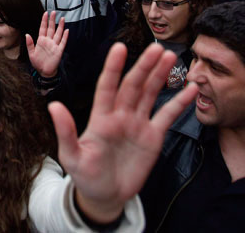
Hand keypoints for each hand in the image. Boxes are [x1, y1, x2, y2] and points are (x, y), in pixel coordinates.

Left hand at [26, 12, 67, 78]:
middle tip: (54, 12)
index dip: (44, 21)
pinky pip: (63, 42)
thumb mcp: (31, 53)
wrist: (44, 72)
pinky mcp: (59, 50)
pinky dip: (65, 36)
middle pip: (51, 28)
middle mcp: (48, 41)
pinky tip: (67, 30)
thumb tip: (27, 35)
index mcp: (41, 41)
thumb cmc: (38, 63)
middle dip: (52, 20)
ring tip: (62, 18)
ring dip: (60, 26)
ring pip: (58, 33)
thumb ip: (29, 44)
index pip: (43, 28)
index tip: (45, 13)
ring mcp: (54, 45)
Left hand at [49, 43, 197, 222]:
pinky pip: (167, 116)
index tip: (119, 48)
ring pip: (150, 94)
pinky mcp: (153, 136)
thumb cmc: (85, 175)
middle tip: (156, 48)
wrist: (104, 196)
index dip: (113, 68)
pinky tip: (191, 89)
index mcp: (101, 117)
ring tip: (170, 57)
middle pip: (133, 85)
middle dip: (144, 66)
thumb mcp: (71, 157)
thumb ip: (65, 131)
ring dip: (160, 76)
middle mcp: (120, 115)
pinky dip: (179, 102)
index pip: (108, 87)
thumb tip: (54, 106)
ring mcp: (138, 124)